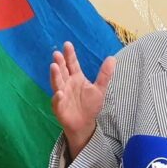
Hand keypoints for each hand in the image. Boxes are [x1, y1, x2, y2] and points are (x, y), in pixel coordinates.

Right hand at [50, 41, 115, 158]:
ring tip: (53, 66)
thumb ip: (104, 74)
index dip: (69, 55)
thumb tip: (112, 58)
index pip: (72, 64)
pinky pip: (57, 101)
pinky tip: (59, 93)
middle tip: (57, 54)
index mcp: (76, 78)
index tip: (67, 44)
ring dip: (55, 75)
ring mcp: (61, 94)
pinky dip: (57, 97)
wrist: (84, 123)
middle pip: (62, 71)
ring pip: (57, 83)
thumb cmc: (90, 105)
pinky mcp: (59, 107)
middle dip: (59, 63)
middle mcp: (67, 84)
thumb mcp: (99, 89)